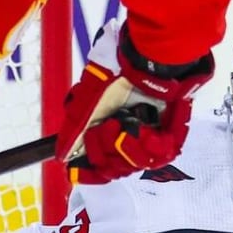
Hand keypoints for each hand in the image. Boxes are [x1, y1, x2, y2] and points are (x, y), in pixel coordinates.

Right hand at [54, 22, 211, 184]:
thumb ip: (74, 128)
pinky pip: (160, 155)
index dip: (89, 171)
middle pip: (114, 168)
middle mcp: (127, 135)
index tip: (79, 173)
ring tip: (129, 126)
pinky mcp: (170, 134)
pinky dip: (150, 145)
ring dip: (129, 149)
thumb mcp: (87, 99)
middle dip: (107, 151)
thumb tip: (61, 155)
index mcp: (106, 128)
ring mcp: (149, 136)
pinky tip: (146, 131)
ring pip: (136, 165)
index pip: (97, 164)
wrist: (150, 58)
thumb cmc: (117, 72)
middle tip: (110, 127)